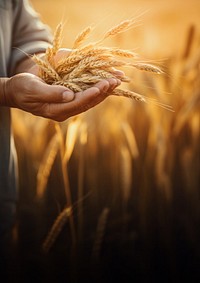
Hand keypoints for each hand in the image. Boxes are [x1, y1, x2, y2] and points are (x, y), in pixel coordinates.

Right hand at [0, 73, 119, 120]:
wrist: (16, 93)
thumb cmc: (21, 88)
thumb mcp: (32, 89)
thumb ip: (50, 93)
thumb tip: (69, 95)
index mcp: (54, 110)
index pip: (76, 103)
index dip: (89, 95)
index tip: (101, 86)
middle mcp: (63, 112)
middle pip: (86, 104)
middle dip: (101, 93)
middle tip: (115, 82)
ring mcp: (66, 109)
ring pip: (88, 102)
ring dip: (102, 92)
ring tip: (115, 82)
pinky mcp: (68, 103)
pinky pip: (85, 98)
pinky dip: (96, 91)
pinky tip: (105, 86)